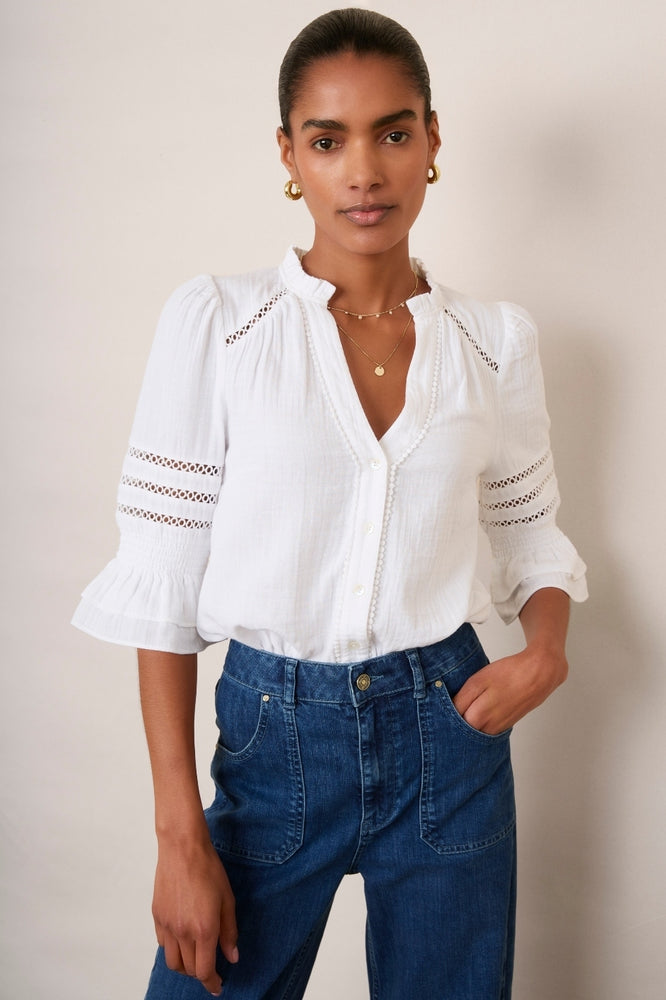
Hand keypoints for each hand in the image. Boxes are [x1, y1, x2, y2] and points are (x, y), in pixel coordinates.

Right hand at [152, 836, 238, 995]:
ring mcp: (167, 925)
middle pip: (188, 969)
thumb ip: (230, 931)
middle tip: (211, 969)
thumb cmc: (208, 869)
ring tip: (196, 958)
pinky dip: (173, 950)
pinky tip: (182, 940)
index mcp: (203, 929)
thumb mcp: (228, 899)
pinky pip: (162, 945)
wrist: (182, 848)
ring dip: (185, 966)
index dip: (212, 983)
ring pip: (172, 962)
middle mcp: (182, 932)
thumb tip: (232, 956)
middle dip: (201, 974)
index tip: (218, 986)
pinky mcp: (156, 917)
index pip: (204, 971)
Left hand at [452, 640, 567, 734]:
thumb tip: (446, 710)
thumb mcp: (478, 680)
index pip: (451, 722)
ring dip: (464, 726)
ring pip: (473, 733)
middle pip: (461, 731)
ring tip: (456, 714)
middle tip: (441, 714)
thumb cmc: (509, 673)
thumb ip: (461, 698)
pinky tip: (472, 717)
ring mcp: (497, 729)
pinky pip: (485, 731)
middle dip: (451, 723)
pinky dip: (476, 726)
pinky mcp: (504, 727)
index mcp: (478, 714)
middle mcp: (487, 726)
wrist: (539, 675)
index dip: (441, 715)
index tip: (434, 708)